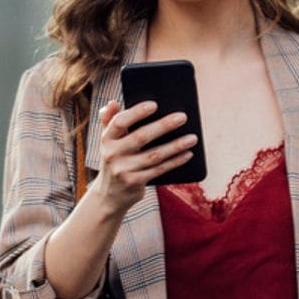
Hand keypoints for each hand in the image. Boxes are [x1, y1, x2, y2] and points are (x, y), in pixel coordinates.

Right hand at [91, 99, 197, 213]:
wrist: (109, 196)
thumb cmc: (114, 160)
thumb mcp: (108, 141)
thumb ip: (109, 120)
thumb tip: (113, 102)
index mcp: (106, 139)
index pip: (119, 122)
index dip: (136, 112)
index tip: (154, 104)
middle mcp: (112, 154)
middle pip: (141, 137)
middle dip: (163, 125)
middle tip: (183, 117)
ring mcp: (123, 170)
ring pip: (154, 155)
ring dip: (176, 145)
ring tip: (192, 137)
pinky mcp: (135, 183)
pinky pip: (159, 170)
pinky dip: (175, 161)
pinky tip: (187, 154)